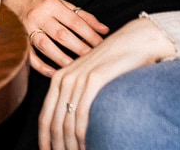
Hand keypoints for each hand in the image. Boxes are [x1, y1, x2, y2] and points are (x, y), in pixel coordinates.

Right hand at [5, 0, 107, 76]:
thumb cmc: (40, 1)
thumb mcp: (62, 3)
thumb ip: (83, 16)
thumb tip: (104, 30)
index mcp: (52, 4)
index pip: (75, 22)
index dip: (90, 35)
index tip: (102, 46)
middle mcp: (39, 15)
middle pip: (61, 35)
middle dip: (79, 48)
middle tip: (93, 60)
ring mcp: (27, 28)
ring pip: (46, 46)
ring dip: (62, 59)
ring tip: (77, 69)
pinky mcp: (19, 40)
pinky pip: (30, 56)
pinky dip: (42, 66)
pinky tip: (54, 73)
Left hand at [38, 17, 174, 149]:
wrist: (135, 41)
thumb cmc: (115, 64)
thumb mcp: (89, 80)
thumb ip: (77, 98)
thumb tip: (73, 126)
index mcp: (59, 79)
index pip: (45, 116)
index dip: (44, 140)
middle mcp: (64, 78)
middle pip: (53, 123)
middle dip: (57, 146)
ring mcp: (78, 78)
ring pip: (67, 122)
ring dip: (70, 145)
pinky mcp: (94, 79)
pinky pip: (83, 113)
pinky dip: (82, 135)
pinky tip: (86, 146)